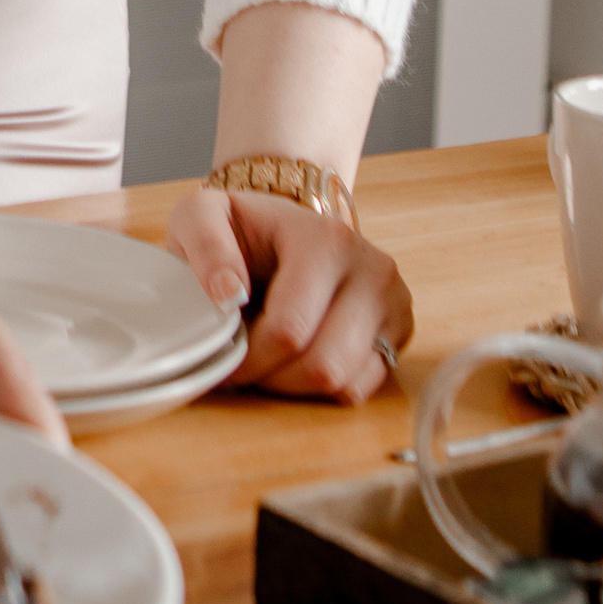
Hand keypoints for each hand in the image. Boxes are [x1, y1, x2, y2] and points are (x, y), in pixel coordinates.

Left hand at [167, 185, 411, 402]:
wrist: (284, 225)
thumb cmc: (242, 227)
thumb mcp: (204, 215)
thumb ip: (206, 246)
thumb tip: (229, 295)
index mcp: (327, 240)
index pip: (289, 330)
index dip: (247, 359)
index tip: (221, 357)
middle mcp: (373, 271)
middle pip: (322, 365)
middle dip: (270, 378)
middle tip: (242, 365)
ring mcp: (393, 303)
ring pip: (343, 383)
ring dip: (294, 386)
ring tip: (267, 359)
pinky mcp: (399, 332)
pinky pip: (360, 388)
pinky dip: (322, 388)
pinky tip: (295, 361)